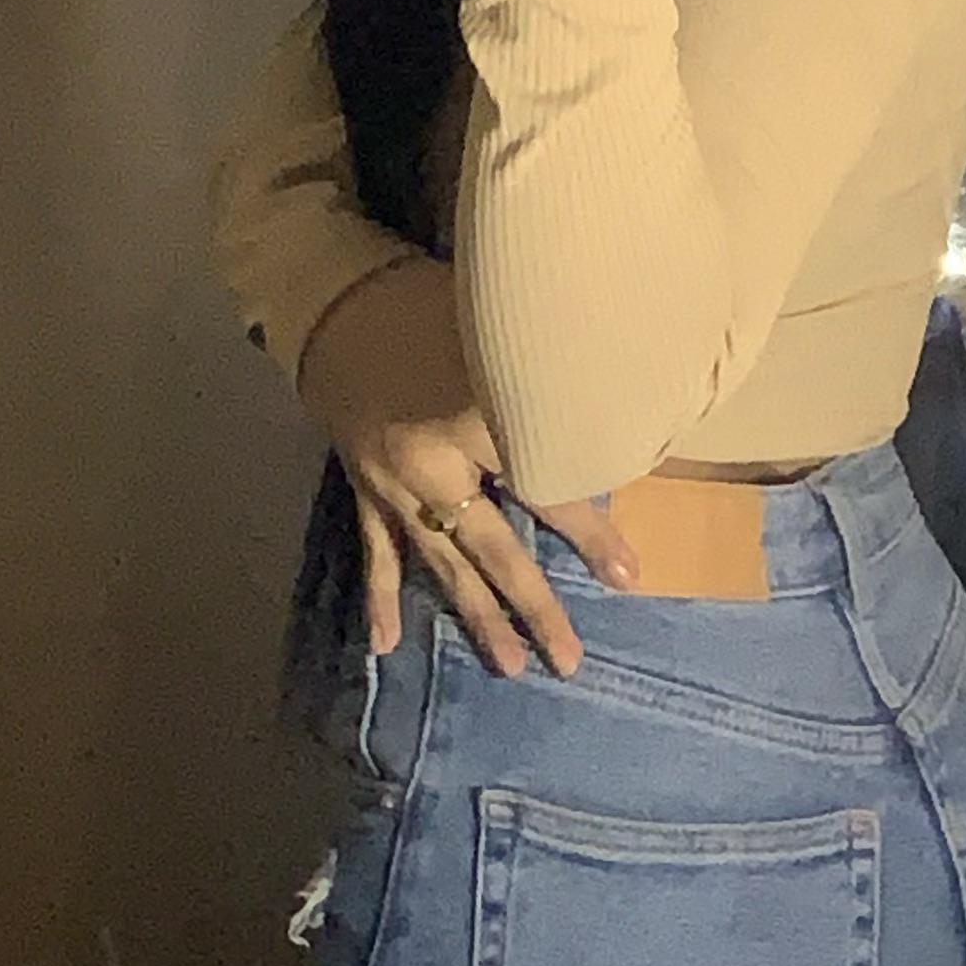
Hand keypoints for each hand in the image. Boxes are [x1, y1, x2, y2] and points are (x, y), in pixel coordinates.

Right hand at [298, 259, 637, 678]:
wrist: (334, 298)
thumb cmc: (429, 303)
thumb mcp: (496, 330)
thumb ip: (551, 377)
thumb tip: (623, 409)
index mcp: (470, 421)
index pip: (542, 487)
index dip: (590, 532)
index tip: (630, 574)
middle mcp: (430, 467)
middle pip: (493, 547)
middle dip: (533, 605)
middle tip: (568, 660)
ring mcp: (391, 487)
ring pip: (441, 563)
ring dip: (474, 616)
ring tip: (509, 667)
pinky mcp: (364, 490)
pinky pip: (377, 553)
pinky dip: (383, 597)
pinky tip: (386, 645)